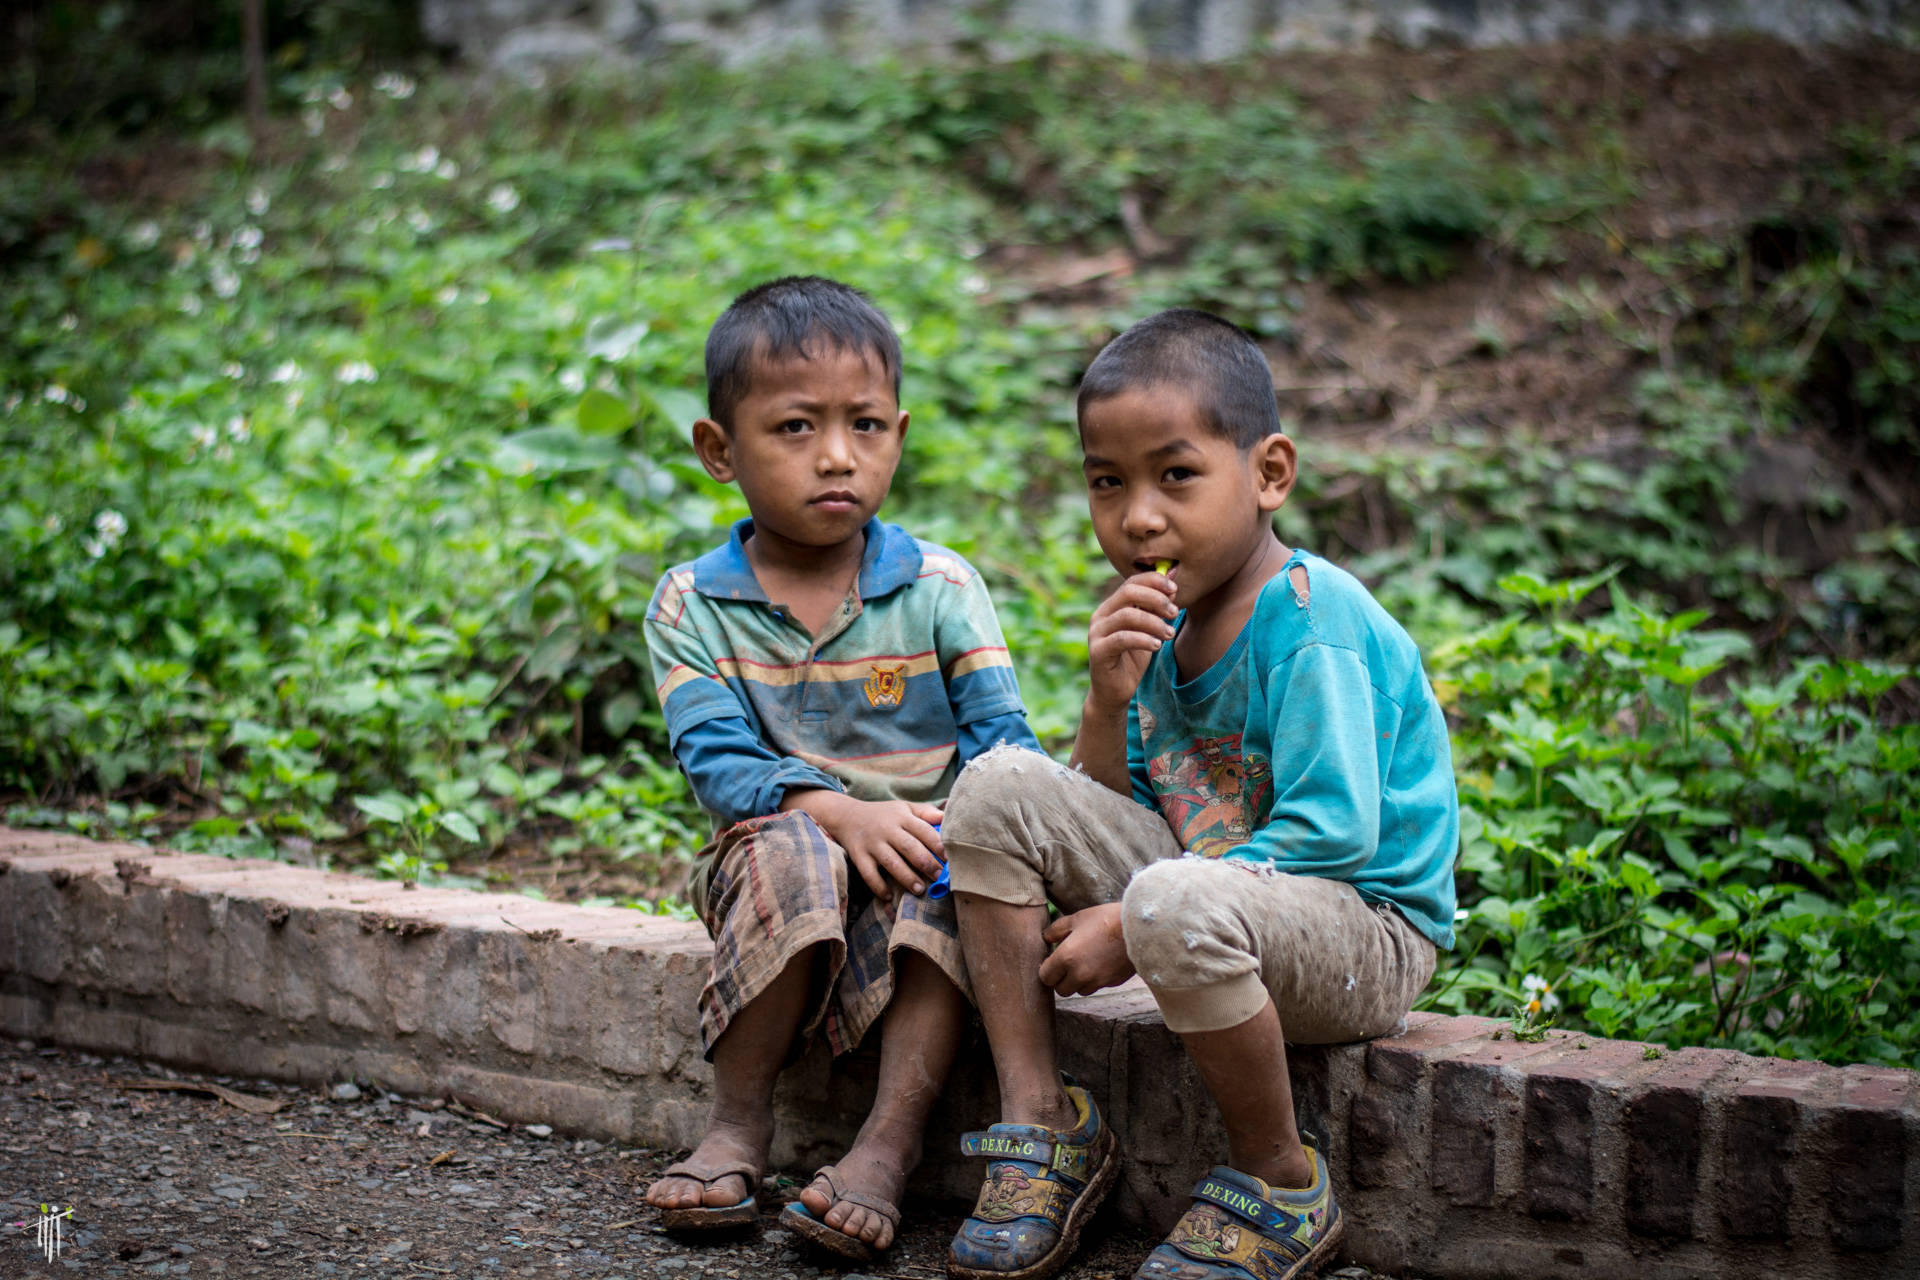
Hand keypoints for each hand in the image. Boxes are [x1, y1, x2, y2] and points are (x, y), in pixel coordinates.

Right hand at [801, 794, 945, 902]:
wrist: (846, 815)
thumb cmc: (884, 814)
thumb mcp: (904, 807)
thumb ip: (926, 812)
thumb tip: (948, 818)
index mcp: (902, 817)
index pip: (924, 830)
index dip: (938, 845)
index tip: (949, 859)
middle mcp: (887, 829)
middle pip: (909, 847)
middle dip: (926, 864)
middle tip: (938, 877)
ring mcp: (872, 843)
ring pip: (891, 862)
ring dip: (906, 877)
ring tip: (919, 890)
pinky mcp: (859, 856)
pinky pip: (869, 874)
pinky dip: (879, 887)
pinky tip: (889, 896)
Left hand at [1037, 903, 1134, 996]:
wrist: (1139, 928)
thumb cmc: (1106, 919)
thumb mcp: (1078, 918)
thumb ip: (1056, 930)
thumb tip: (1045, 938)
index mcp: (1066, 957)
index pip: (1045, 977)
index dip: (1047, 969)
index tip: (1052, 961)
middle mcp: (1079, 974)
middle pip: (1061, 990)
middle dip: (1061, 979)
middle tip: (1067, 964)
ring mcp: (1096, 981)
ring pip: (1079, 990)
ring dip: (1078, 981)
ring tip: (1085, 963)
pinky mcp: (1111, 983)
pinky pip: (1097, 986)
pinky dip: (1095, 980)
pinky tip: (1101, 963)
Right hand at [1087, 570, 1177, 712]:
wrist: (1114, 692)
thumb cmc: (1132, 659)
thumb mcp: (1147, 632)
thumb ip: (1155, 612)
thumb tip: (1172, 590)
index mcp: (1111, 607)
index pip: (1131, 582)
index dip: (1154, 581)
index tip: (1174, 589)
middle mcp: (1101, 616)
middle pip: (1128, 592)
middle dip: (1156, 599)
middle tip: (1174, 612)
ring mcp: (1097, 633)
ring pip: (1127, 615)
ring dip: (1154, 622)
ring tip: (1169, 633)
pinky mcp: (1098, 651)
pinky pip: (1122, 639)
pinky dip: (1143, 639)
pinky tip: (1157, 646)